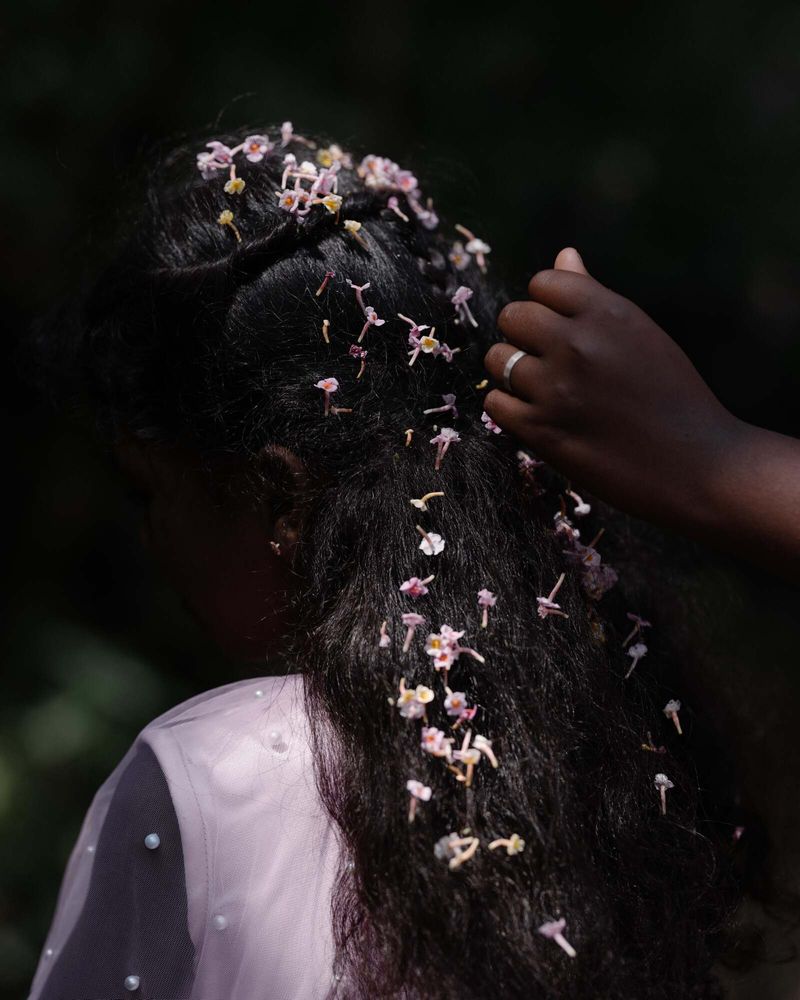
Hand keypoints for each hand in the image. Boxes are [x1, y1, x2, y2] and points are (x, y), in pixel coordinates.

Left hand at [482, 249, 742, 528]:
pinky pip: (494, 402)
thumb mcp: (642, 334)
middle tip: (547, 361)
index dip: (546, 305)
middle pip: (512, 317)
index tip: (561, 328)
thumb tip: (563, 254)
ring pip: (497, 359)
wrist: (697, 466)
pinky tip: (535, 415)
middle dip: (523, 336)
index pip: (543, 283)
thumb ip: (594, 296)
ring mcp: (555, 387)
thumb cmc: (673, 397)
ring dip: (512, 372)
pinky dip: (508, 408)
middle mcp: (577, 343)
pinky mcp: (541, 430)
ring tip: (543, 390)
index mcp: (607, 312)